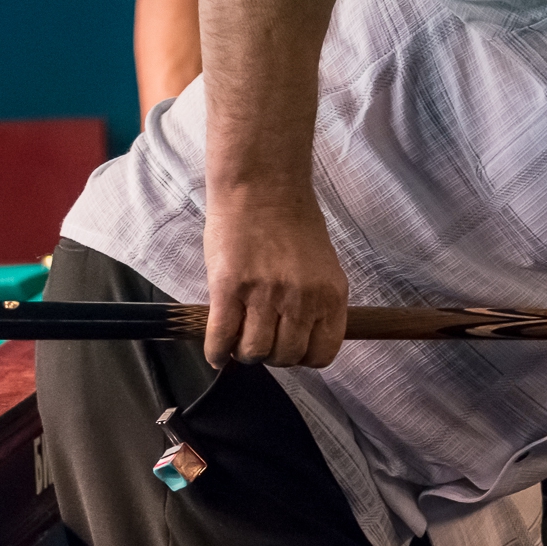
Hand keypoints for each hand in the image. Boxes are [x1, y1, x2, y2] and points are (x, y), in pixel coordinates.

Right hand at [202, 188, 348, 368]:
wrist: (263, 187)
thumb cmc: (293, 222)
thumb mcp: (322, 266)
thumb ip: (316, 301)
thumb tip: (304, 335)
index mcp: (331, 295)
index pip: (322, 353)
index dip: (302, 358)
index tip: (289, 348)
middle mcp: (302, 300)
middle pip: (285, 356)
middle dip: (271, 356)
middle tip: (259, 341)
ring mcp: (265, 295)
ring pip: (253, 352)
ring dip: (243, 353)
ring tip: (238, 340)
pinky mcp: (229, 288)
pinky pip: (221, 337)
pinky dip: (216, 351)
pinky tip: (216, 351)